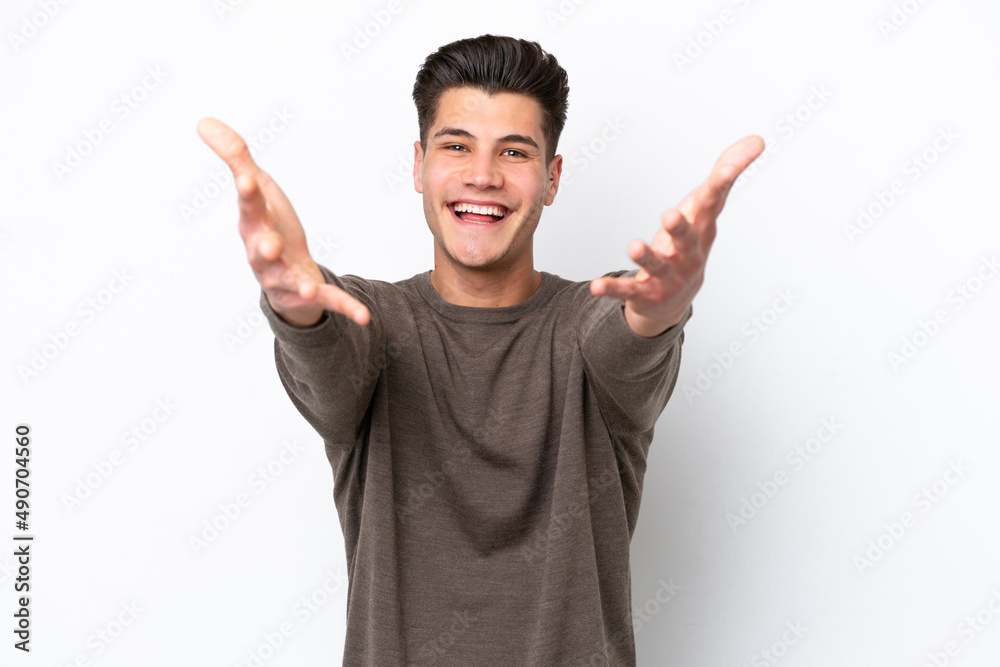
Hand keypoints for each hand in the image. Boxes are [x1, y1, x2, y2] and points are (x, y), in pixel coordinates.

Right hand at [196, 118, 369, 327]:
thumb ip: (235, 156)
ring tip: (309, 286)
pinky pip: (330, 301)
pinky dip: (346, 307)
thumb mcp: (257, 190)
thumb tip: (204, 121)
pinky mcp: (310, 294)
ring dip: (300, 282)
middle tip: (268, 243)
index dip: (248, 194)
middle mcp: (264, 253)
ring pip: (290, 280)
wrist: (283, 273)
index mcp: (253, 224)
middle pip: (261, 250)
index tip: (247, 180)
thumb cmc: (269, 225)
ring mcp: (286, 276)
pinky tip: (363, 315)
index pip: (248, 206)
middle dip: (264, 246)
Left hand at [590, 135, 764, 336]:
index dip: (721, 184)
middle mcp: (689, 254)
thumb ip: (724, 172)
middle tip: (670, 215)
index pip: (714, 202)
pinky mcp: (645, 293)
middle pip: (687, 239)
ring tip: (634, 246)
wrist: (675, 300)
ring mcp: (668, 276)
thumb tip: (757, 139)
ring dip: (646, 256)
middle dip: (680, 228)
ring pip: (657, 265)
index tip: (725, 169)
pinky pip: (628, 291)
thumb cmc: (688, 244)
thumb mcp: (703, 208)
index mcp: (702, 228)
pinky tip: (597, 285)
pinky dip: (612, 288)